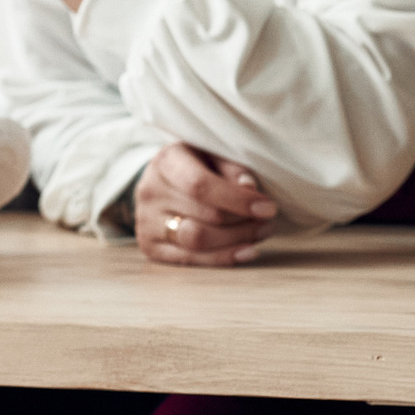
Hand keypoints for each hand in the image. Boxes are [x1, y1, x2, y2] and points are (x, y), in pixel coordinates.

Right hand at [132, 143, 278, 267]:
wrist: (161, 181)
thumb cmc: (195, 165)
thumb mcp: (212, 154)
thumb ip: (230, 167)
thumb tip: (249, 187)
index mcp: (166, 161)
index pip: (200, 185)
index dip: (237, 199)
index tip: (267, 207)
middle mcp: (150, 191)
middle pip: (204, 215)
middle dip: (244, 221)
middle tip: (268, 219)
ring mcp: (146, 221)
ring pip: (197, 240)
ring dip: (237, 239)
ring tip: (261, 232)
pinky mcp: (150, 246)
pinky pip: (190, 260)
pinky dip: (224, 257)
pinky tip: (247, 251)